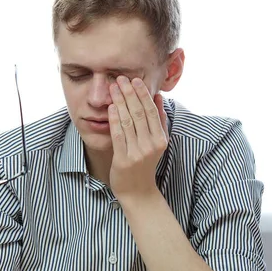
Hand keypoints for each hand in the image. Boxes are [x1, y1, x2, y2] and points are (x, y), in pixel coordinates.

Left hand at [108, 76, 168, 202]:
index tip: (135, 80)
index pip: (151, 111)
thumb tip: (158, 97)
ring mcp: (137, 153)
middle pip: (139, 113)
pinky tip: (110, 107)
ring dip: (120, 102)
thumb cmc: (145, 164)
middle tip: (121, 79)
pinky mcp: (123, 160)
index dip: (143, 94)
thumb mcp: (157, 143)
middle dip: (129, 93)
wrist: (138, 192)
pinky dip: (114, 119)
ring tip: (113, 88)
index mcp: (160, 139)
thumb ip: (159, 121)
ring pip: (128, 121)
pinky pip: (118, 135)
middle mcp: (151, 145)